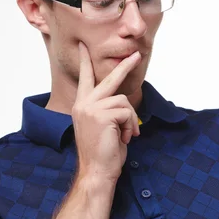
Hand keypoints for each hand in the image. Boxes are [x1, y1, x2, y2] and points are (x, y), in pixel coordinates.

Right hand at [72, 41, 141, 182]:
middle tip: (136, 55)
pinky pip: (126, 111)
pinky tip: (125, 138)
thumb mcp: (103, 126)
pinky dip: (131, 126)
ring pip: (123, 100)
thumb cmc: (102, 152)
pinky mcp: (101, 115)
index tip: (84, 46)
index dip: (84, 62)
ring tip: (127, 134)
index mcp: (81, 106)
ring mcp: (90, 108)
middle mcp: (83, 104)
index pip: (84, 79)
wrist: (97, 172)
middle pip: (108, 78)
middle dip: (124, 66)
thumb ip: (106, 110)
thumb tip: (122, 101)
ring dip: (130, 119)